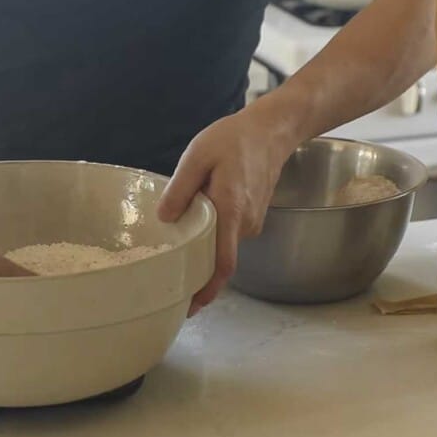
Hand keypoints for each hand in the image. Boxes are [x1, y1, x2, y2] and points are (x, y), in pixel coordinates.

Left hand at [158, 109, 298, 316]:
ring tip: (177, 247)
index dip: (208, 288)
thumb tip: (164, 219)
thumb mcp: (198, 155)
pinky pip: (230, 233)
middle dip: (198, 274)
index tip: (191, 306)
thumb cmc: (234, 139)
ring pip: (224, 244)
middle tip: (170, 284)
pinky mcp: (253, 216)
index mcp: (231, 210)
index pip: (223, 262)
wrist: (271, 130)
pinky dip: (214, 235)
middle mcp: (245, 223)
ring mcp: (252, 222)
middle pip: (220, 259)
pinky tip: (197, 224)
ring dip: (204, 249)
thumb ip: (181, 188)